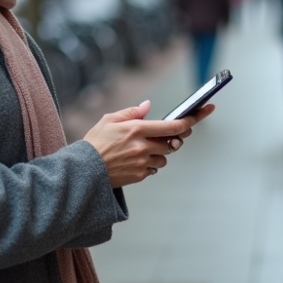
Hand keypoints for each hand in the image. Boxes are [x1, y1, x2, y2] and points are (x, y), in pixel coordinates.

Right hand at [83, 101, 214, 187]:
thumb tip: (148, 106)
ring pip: (164, 157)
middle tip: (169, 135)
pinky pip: (153, 169)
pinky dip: (149, 164)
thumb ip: (131, 112)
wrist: (82, 171)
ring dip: (159, 153)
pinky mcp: (139, 176)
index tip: (200, 114)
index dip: (190, 120)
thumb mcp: (109, 120)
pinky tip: (134, 161)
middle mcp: (142, 146)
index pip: (172, 126)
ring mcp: (142, 163)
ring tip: (140, 150)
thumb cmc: (94, 143)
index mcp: (137, 129)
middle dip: (173, 139)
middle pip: (172, 143)